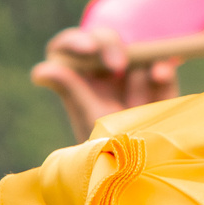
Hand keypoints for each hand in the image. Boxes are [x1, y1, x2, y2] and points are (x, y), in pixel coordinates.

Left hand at [29, 26, 179, 142]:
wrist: (143, 164)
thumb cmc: (107, 146)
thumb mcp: (90, 116)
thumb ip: (72, 90)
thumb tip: (42, 70)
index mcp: (77, 79)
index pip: (66, 50)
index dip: (74, 42)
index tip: (89, 50)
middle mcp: (101, 71)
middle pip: (100, 39)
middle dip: (109, 44)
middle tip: (118, 66)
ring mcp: (130, 72)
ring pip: (133, 48)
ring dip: (139, 58)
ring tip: (145, 84)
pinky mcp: (158, 80)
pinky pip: (160, 63)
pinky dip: (161, 66)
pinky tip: (161, 74)